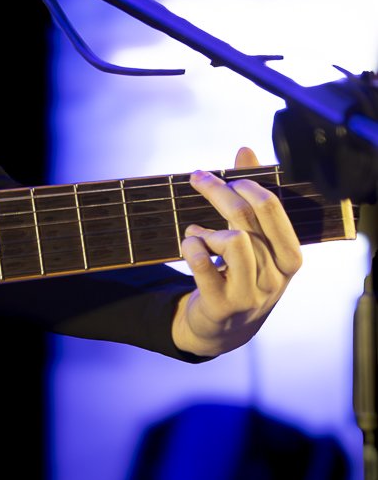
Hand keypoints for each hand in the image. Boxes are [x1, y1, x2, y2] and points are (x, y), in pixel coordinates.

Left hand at [170, 146, 303, 357]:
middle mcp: (276, 276)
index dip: (247, 184)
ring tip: (197, 232)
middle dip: (218, 190)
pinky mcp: (221, 305)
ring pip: (231, 240)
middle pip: (246, 217)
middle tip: (198, 178)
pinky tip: (190, 246)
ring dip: (207, 228)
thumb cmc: (241, 274)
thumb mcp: (254, 238)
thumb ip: (251, 196)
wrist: (223, 329)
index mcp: (290, 256)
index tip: (228, 176)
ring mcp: (250, 293)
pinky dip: (190, 246)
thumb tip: (246, 150)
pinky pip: (202, 263)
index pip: (273, 208)